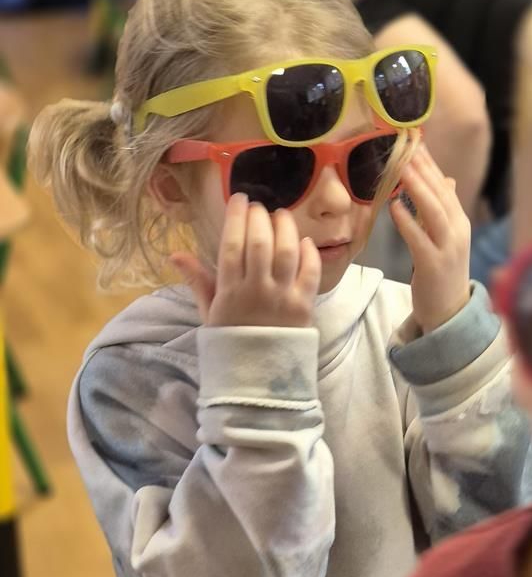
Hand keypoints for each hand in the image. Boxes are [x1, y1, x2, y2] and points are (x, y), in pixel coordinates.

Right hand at [171, 195, 320, 326]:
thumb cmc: (231, 341)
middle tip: (259, 206)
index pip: (232, 245)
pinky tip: (303, 241)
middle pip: (260, 243)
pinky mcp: (305, 305)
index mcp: (229, 292)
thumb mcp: (209, 312)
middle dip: (260, 217)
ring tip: (281, 216)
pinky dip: (309, 253)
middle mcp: (257, 291)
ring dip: (285, 228)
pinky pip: (310, 272)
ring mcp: (283, 297)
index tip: (239, 199)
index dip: (236, 217)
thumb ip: (197, 281)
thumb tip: (175, 253)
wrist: (258, 378)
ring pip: (286, 252)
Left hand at [390, 146, 470, 333]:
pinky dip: (407, 221)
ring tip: (400, 167)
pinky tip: (394, 207)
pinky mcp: (433, 265)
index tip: (415, 141)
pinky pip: (419, 239)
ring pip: (433, 211)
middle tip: (406, 145)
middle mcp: (458, 231)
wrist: (449, 311)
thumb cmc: (443, 271)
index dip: (430, 163)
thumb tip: (447, 179)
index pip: (444, 186)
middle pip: (440, 193)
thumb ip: (444, 209)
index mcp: (460, 222)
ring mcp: (448, 248)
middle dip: (423, 168)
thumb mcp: (447, 237)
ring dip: (417, 187)